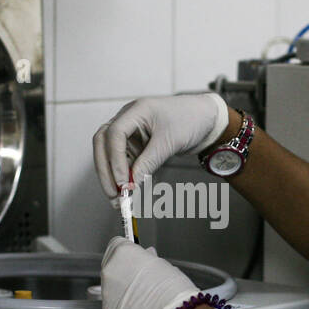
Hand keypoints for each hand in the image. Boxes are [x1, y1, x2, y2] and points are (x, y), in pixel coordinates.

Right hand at [92, 94, 229, 202]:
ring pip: (109, 155)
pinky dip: (123, 176)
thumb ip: (149, 161)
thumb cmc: (191, 119)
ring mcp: (130, 133)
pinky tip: (128, 191)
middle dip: (105, 170)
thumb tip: (132, 182)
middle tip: (113, 194)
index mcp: (136, 111)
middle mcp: (128, 120)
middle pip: (103, 144)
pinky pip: (123, 161)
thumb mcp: (170, 141)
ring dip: (111, 176)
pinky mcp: (136, 145)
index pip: (114, 134)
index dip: (115, 159)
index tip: (122, 181)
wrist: (205, 119)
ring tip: (118, 198)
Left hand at [100, 237, 199, 308]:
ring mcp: (106, 291)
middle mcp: (109, 269)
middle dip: (123, 269)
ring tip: (141, 295)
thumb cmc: (172, 289)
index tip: (135, 259)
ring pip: (110, 285)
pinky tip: (137, 308)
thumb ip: (147, 259)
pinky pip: (112, 304)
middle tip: (140, 279)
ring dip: (122, 288)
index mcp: (122, 252)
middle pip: (111, 263)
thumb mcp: (162, 265)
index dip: (129, 252)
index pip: (117, 244)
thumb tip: (145, 257)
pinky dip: (122, 306)